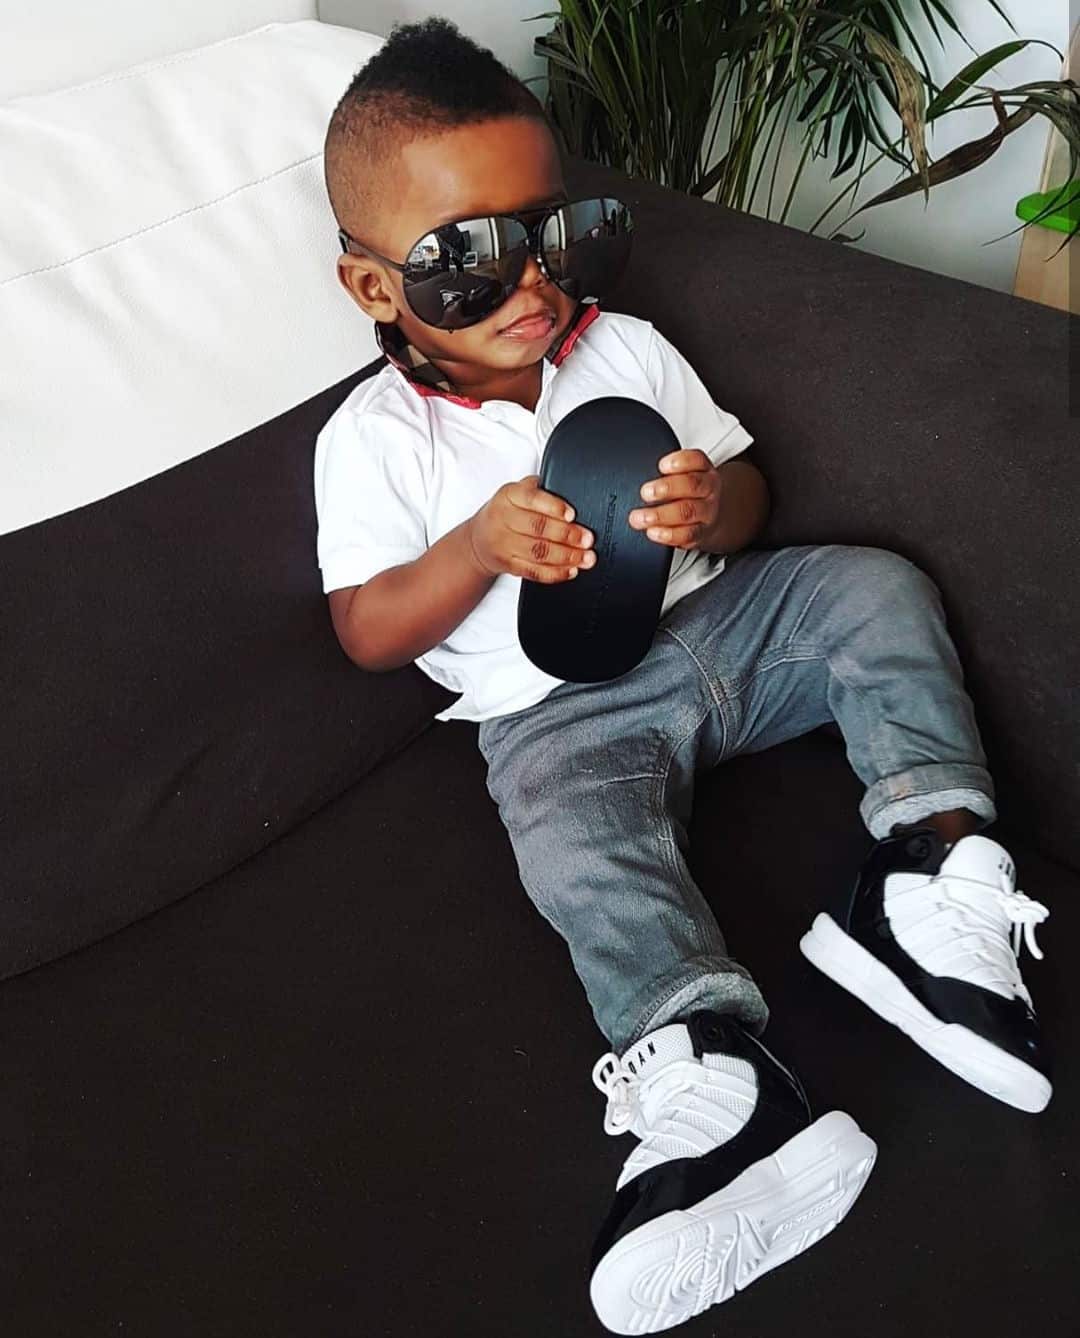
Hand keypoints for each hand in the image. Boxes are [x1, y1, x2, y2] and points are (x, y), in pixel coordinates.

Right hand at [468, 475, 595, 582]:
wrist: (480, 538)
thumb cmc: (506, 511)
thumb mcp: (517, 492)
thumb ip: (540, 490)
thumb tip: (573, 494)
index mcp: (508, 495)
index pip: (532, 499)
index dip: (554, 507)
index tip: (572, 515)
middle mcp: (503, 519)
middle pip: (538, 528)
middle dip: (567, 535)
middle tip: (588, 539)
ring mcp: (503, 544)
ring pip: (538, 552)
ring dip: (566, 557)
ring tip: (585, 557)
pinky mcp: (508, 565)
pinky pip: (534, 572)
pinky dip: (555, 573)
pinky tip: (570, 570)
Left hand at [629, 450, 720, 549]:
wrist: (711, 518)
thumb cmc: (688, 493)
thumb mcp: (683, 476)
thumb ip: (664, 474)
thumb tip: (633, 475)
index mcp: (703, 469)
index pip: (697, 460)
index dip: (680, 461)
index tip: (661, 466)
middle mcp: (708, 489)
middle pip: (692, 485)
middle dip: (666, 488)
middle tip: (645, 492)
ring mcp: (706, 512)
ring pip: (687, 511)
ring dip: (661, 515)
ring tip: (641, 517)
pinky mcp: (700, 533)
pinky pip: (686, 534)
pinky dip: (668, 534)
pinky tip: (653, 532)